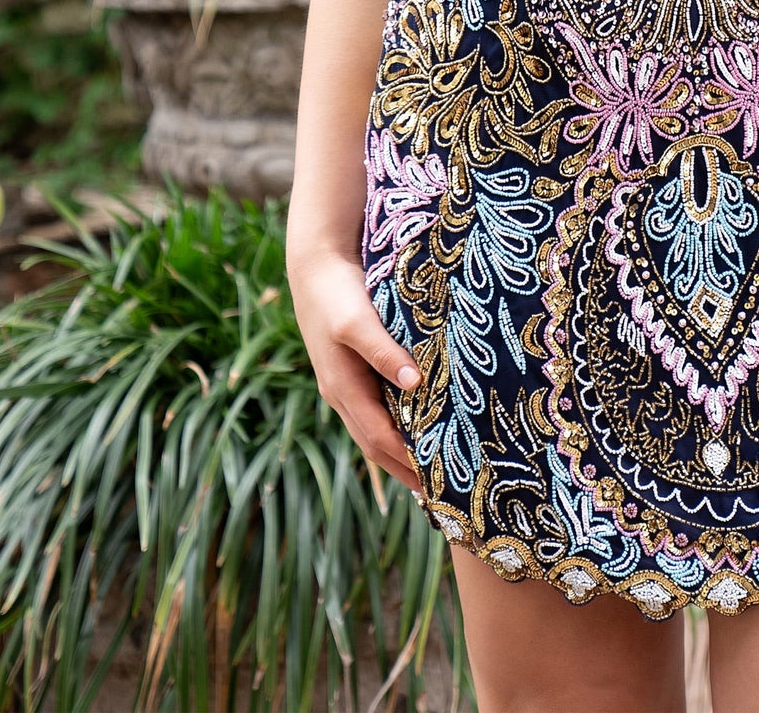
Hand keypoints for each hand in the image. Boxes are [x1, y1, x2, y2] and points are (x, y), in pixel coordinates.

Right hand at [286, 245, 423, 492]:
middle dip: (405, 469)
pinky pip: (377, 408)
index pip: (379, 439)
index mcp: (341, 389)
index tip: (438, 483)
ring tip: (434, 469)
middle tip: (442, 492)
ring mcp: (345, 383)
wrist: (316, 264)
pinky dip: (396, 425)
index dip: (407, 462)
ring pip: (375, 429)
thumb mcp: (358, 321)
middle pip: (376, 444)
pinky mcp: (353, 369)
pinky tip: (417, 424)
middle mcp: (342, 393)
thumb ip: (384, 352)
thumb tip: (415, 384)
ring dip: (401, 451)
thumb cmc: (336, 293)